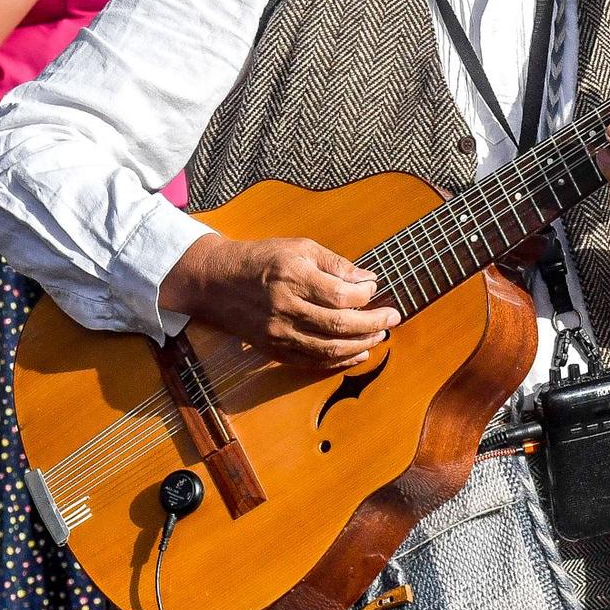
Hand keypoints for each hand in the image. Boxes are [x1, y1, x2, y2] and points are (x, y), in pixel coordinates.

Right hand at [159, 233, 398, 367]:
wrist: (215, 281)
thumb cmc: (261, 259)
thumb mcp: (299, 247)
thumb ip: (335, 263)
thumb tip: (367, 279)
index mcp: (293, 278)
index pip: (340, 295)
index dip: (365, 295)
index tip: (376, 288)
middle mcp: (285, 308)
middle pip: (339, 324)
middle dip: (373, 323)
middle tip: (393, 318)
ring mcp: (278, 333)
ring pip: (328, 348)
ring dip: (360, 345)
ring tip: (380, 336)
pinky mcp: (273, 349)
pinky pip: (311, 362)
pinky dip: (338, 362)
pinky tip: (357, 354)